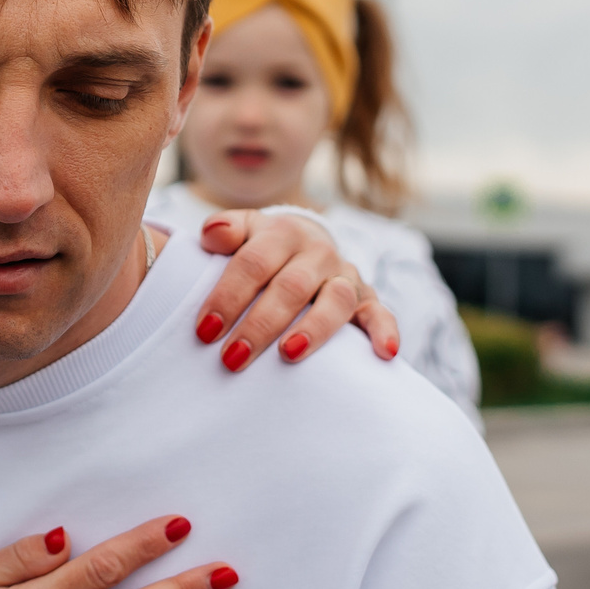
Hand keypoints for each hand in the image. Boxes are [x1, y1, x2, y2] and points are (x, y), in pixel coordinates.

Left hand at [188, 210, 400, 370]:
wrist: (307, 244)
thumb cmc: (262, 249)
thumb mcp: (243, 232)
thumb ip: (224, 229)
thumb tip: (213, 234)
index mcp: (282, 233)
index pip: (253, 263)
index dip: (228, 296)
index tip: (205, 330)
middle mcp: (318, 252)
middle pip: (291, 287)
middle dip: (260, 324)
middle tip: (232, 358)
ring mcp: (344, 276)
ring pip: (335, 300)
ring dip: (314, 329)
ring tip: (288, 354)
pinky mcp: (366, 299)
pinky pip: (380, 313)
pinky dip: (384, 331)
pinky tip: (384, 353)